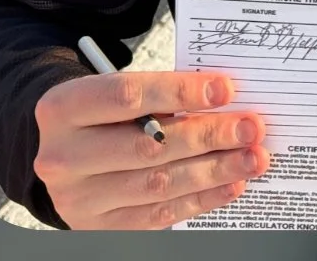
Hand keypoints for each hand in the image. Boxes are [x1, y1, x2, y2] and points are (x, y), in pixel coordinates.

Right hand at [32, 70, 268, 228]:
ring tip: (253, 158)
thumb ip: (162, 96)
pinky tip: (231, 184)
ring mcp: (79, 198)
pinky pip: (159, 215)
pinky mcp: (100, 226)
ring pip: (158, 184)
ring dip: (214, 170)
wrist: (64, 157)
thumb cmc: (102, 117)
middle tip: (251, 128)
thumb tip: (227, 104)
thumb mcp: (115, 95)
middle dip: (208, 136)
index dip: (180, 92)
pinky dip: (202, 198)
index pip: (128, 96)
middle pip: (148, 145)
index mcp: (63, 109)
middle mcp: (64, 156)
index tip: (225, 90)